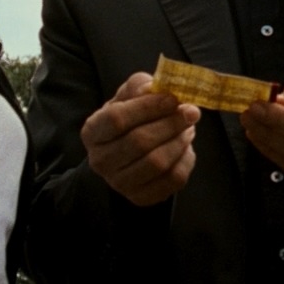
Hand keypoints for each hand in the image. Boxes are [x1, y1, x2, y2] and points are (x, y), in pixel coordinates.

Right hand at [81, 72, 200, 205]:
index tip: (173, 98)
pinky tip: (186, 147)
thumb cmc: (129, 119)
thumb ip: (140, 86)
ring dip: (180, 141)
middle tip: (191, 111)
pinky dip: (186, 160)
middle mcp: (100, 160)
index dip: (148, 107)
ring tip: (188, 128)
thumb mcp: (128, 97)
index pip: (117, 119)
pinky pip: (172, 179)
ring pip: (157, 162)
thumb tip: (156, 87)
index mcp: (92, 131)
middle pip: (140, 142)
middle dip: (171, 124)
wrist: (126, 155)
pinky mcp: (141, 197)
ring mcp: (119, 183)